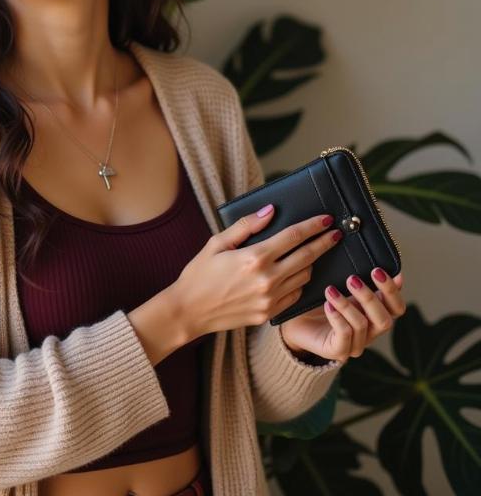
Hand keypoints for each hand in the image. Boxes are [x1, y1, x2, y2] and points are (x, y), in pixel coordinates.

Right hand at [170, 204, 341, 341]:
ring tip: (315, 253)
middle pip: (307, 256)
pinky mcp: (269, 314)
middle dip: (324, 242)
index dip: (313, 226)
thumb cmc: (199, 274)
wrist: (189, 311)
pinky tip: (299, 274)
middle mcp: (267, 279)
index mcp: (254, 258)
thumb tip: (270, 211)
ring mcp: (270, 299)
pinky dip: (301, 282)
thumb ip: (246, 226)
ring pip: (305, 276)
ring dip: (313, 262)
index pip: (293, 237)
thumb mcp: (217, 243)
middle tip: (336, 233)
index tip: (326, 219)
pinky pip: (295, 295)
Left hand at [279, 269, 405, 363]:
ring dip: (347, 304)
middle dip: (369, 297)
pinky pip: (344, 334)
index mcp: (375, 315)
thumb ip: (359, 280)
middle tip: (352, 279)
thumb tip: (376, 262)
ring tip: (330, 289)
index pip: (396, 308)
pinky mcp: (338, 351)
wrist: (294, 321)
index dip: (392, 290)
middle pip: (385, 320)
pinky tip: (327, 304)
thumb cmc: (318, 301)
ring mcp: (356, 344)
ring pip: (363, 325)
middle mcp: (370, 332)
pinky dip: (337, 316)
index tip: (379, 270)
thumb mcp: (341, 287)